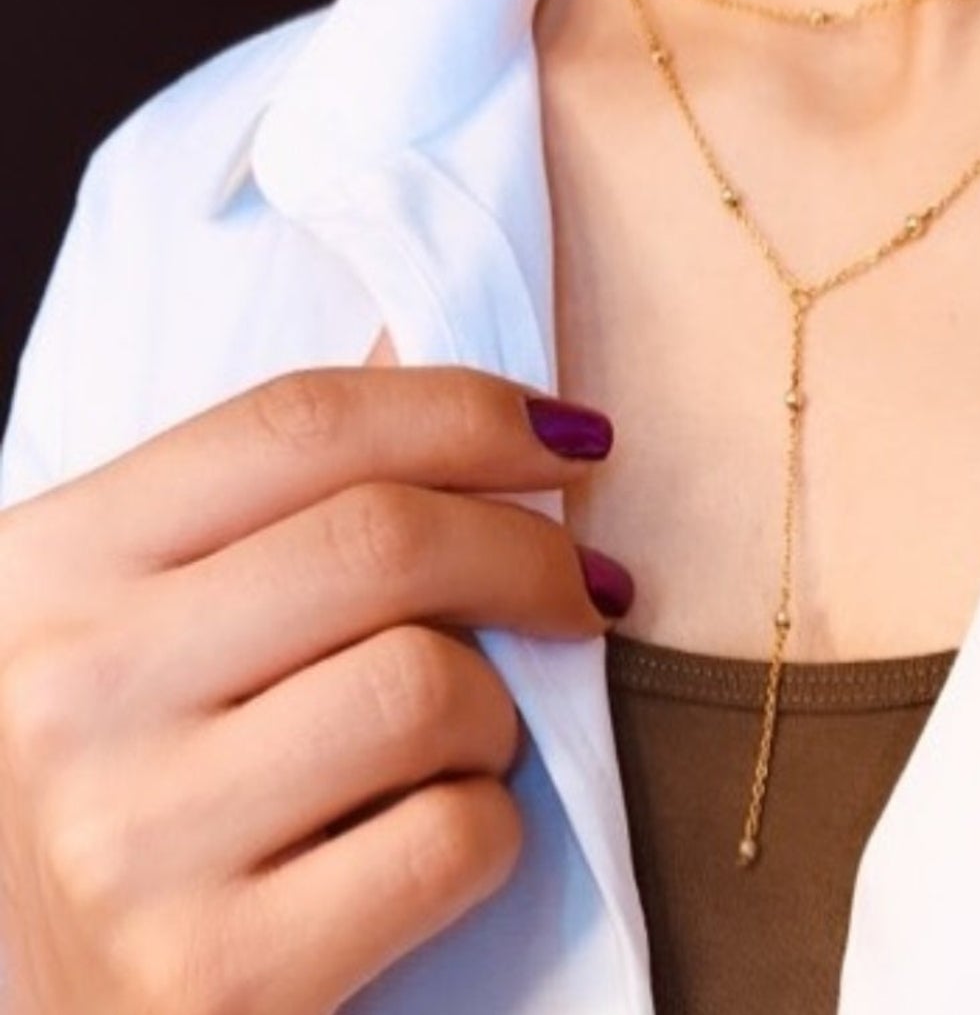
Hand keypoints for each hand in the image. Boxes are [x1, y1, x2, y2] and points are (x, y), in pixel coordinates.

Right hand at [0, 367, 627, 1014]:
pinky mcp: (216, 979)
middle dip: (533, 548)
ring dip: (500, 708)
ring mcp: (134, 845)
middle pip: (385, 540)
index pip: (301, 424)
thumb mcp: (128, 614)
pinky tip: (438, 832)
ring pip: (432, 688)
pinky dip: (489, 826)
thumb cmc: (111, 780)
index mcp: (52, 563)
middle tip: (586, 583)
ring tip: (470, 735)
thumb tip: (436, 365)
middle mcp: (73, 690)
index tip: (570, 438)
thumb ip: (258, 502)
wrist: (27, 999)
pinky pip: (451, 840)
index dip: (467, 409)